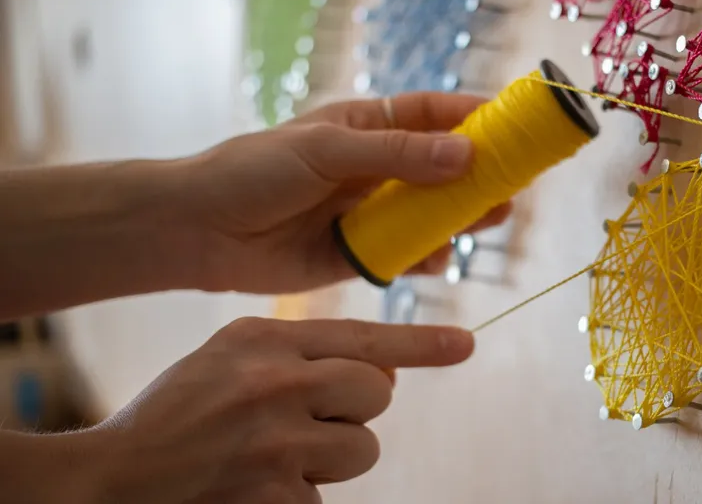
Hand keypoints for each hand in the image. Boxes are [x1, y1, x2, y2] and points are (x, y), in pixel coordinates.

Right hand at [82, 317, 473, 503]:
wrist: (115, 478)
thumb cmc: (181, 412)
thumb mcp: (233, 357)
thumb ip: (304, 353)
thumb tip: (384, 371)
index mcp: (263, 339)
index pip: (362, 335)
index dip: (420, 342)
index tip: (465, 343)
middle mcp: (276, 383)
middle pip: (375, 395)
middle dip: (353, 411)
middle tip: (306, 420)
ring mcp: (278, 443)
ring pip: (361, 450)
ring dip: (330, 457)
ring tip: (272, 455)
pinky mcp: (278, 497)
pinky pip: (326, 495)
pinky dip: (300, 493)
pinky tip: (255, 484)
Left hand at [182, 92, 511, 293]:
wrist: (201, 233)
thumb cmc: (254, 173)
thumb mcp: (326, 151)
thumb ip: (395, 155)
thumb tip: (465, 155)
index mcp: (364, 127)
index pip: (430, 114)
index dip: (473, 118)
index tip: (514, 126)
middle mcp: (373, 168)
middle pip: (440, 167)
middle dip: (477, 174)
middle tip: (512, 183)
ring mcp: (368, 212)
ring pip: (429, 212)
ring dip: (460, 216)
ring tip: (489, 218)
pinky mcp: (359, 254)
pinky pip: (405, 254)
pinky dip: (426, 256)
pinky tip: (437, 258)